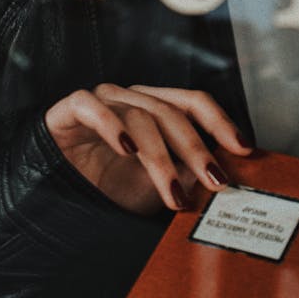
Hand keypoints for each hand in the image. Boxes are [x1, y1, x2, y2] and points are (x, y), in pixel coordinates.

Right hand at [45, 84, 252, 214]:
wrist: (54, 199)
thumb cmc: (107, 189)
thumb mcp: (155, 189)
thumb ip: (185, 179)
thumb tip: (221, 178)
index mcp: (154, 108)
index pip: (194, 102)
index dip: (221, 122)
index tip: (244, 148)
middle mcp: (131, 99)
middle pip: (171, 112)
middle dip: (197, 149)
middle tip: (215, 181)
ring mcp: (101, 101)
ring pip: (138, 117)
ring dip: (160, 158)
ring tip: (172, 194)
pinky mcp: (68, 110)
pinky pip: (90, 106)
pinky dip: (110, 125)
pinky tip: (126, 149)